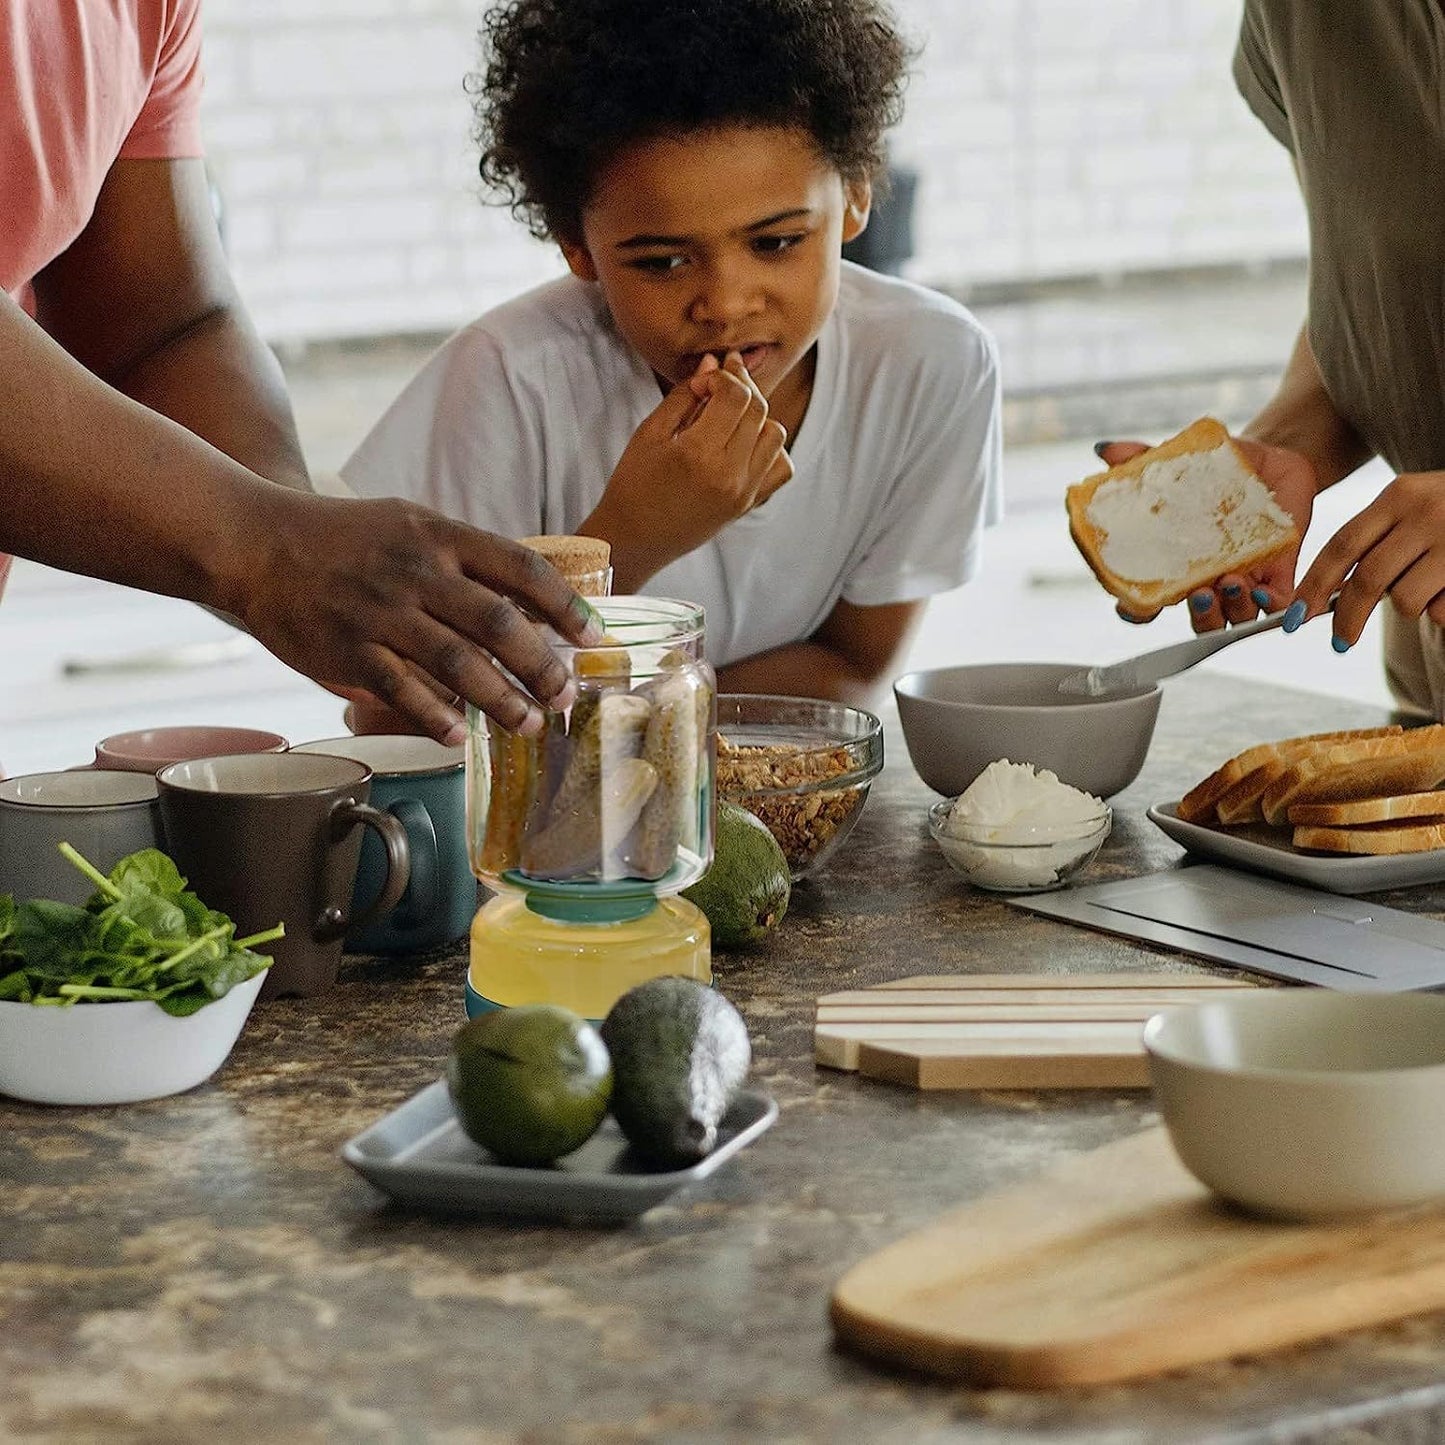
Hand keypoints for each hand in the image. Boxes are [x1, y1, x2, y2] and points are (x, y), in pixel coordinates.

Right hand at [222, 489, 601, 743]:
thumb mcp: (412, 525)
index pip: (521, 569)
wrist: (256, 542)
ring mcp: (381, 612)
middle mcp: (417, 572)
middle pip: (499, 624)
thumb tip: (530, 601)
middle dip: (542, 667)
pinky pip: (401, 689)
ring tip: (529, 724)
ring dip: (502, 700)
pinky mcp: (347, 649)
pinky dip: (435, 716)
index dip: (564, 606)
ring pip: (458, 664)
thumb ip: (466, 559)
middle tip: (565, 696)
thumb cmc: (346, 538)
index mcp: (440, 537)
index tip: (592, 637)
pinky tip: (461, 736)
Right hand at [590, 351, 791, 587]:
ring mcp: (744, 492)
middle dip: (742, 386)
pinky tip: (745, 443)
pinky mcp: (748, 504)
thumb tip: (713, 362)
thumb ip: (685, 395)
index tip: (704, 379)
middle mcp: (729, 474)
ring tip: (729, 415)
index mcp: (698, 453)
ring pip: (775, 434)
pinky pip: (782, 467)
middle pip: (759, 410)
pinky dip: (770, 448)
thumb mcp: (650, 433)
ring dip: (757, 416)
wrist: (634, 539)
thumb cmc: (633, 484)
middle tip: (720, 381)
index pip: (736, 395)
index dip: (723, 376)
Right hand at [1095, 436, 1316, 631]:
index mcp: (1175, 565)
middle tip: (1199, 594)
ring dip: (1231, 609)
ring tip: (1233, 581)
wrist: (1272, 459)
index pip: (1147, 603)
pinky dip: (1270, 606)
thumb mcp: (1179, 462)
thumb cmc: (1218, 469)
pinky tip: (1263, 590)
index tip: (1130, 605)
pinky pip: (1277, 607)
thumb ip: (1142, 459)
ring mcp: (1243, 580)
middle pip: (1196, 621)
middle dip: (1198, 616)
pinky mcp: (1279, 573)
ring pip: (1234, 619)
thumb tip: (1104, 451)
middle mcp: (1207, 580)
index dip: (1134, 612)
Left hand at [1293, 470, 1444, 648]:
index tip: (1296, 617)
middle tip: (1339, 642)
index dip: (1313, 585)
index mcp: (1399, 495)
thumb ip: (1376, 541)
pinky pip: (1441, 609)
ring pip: (1405, 599)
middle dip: (1347, 618)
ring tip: (1428, 586)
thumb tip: (1327, 598)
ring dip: (1408, 606)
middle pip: (1368, 580)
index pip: (1342, 545)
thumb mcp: (1413, 508)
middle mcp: (1426, 512)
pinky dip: (1440, 609)